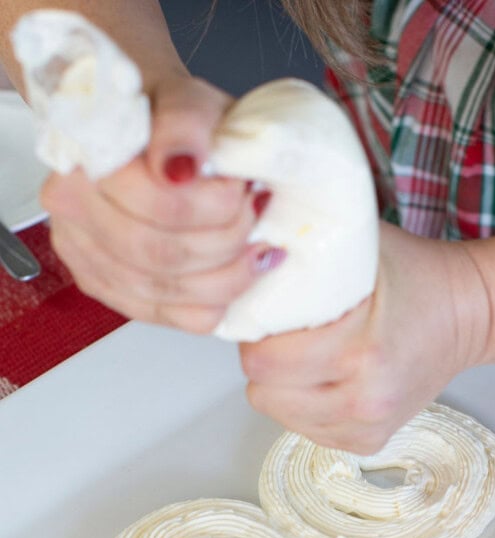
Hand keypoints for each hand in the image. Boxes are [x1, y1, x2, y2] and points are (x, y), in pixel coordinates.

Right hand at [41, 73, 274, 332]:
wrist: (143, 129)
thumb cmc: (164, 115)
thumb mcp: (187, 99)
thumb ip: (184, 125)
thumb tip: (180, 165)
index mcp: (85, 160)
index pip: (160, 207)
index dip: (217, 206)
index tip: (244, 187)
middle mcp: (73, 212)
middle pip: (163, 256)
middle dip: (227, 242)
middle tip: (255, 217)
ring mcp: (86, 256)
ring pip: (168, 293)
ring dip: (228, 277)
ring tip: (256, 249)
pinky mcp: (107, 289)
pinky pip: (168, 317)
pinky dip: (212, 303)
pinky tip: (234, 277)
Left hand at [240, 221, 490, 453]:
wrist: (467, 313)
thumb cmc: (415, 275)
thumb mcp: (358, 247)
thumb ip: (303, 253)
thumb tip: (244, 256)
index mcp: (362, 351)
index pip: (263, 360)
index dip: (256, 333)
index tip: (269, 315)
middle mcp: (366, 397)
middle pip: (263, 392)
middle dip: (265, 360)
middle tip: (286, 335)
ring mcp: (368, 425)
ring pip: (279, 414)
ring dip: (283, 385)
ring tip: (309, 356)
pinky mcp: (369, 441)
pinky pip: (305, 429)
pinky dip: (305, 405)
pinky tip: (328, 378)